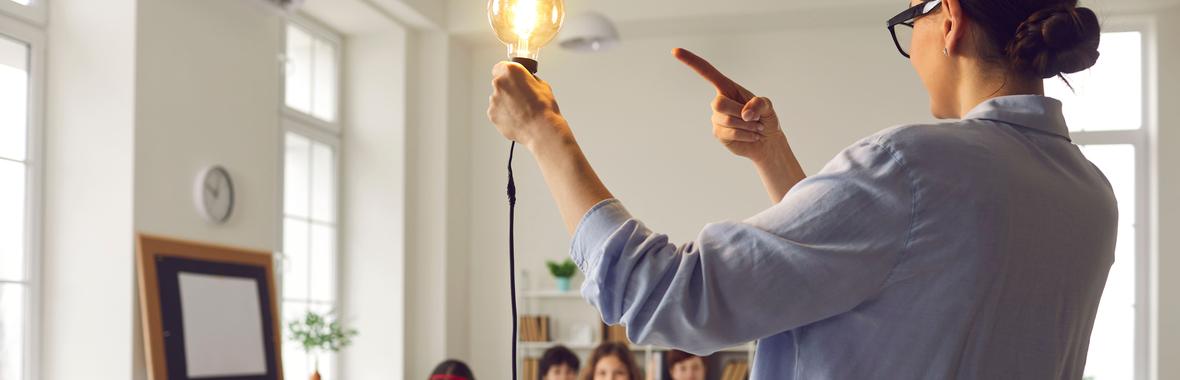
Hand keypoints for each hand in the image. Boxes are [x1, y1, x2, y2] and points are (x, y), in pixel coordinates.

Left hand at [487, 61, 568, 149]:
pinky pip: (496, 111)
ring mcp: (493, 99)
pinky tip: (516, 118)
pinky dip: (503, 114)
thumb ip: (528, 79)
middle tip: (520, 97)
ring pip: (497, 98)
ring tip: (520, 110)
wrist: (541, 129)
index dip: (508, 73)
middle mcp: (499, 83)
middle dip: (508, 89)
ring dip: (506, 102)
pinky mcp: (492, 114)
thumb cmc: (543, 108)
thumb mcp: (542, 84)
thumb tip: (525, 82)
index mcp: (511, 71)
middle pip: (499, 83)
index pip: (501, 66)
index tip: (512, 78)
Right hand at [672, 48, 784, 163]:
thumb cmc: (766, 119)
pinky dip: (745, 135)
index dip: (691, 61)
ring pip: (726, 119)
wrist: (767, 141)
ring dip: (747, 125)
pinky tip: (751, 136)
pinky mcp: (718, 133)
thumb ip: (760, 104)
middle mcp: (719, 100)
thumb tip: (745, 114)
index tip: (675, 51)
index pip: (706, 72)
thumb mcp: (768, 106)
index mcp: (727, 87)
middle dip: (739, 112)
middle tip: (756, 119)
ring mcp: (716, 117)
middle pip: (719, 103)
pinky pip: (730, 133)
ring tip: (756, 128)